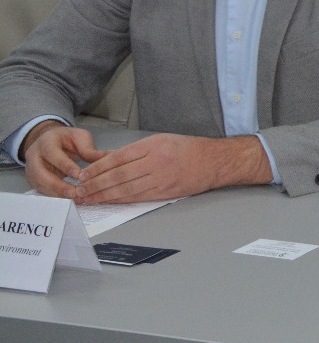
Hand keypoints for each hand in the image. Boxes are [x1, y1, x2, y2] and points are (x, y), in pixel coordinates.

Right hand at [23, 124, 106, 199]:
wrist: (51, 141)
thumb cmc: (66, 139)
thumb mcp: (79, 137)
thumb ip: (89, 148)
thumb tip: (106, 158)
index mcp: (46, 142)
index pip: (52, 154)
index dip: (65, 166)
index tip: (79, 175)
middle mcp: (34, 156)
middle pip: (41, 173)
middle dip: (58, 185)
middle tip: (75, 193)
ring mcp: (32, 170)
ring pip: (40, 185)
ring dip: (57, 194)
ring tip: (75, 198)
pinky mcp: (35, 181)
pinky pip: (43, 191)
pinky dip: (56, 196)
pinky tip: (69, 200)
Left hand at [72, 133, 271, 203]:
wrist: (215, 161)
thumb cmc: (189, 149)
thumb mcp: (161, 140)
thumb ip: (135, 151)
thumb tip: (109, 160)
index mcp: (153, 145)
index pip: (118, 158)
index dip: (98, 168)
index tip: (84, 175)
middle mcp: (156, 162)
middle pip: (118, 175)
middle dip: (96, 184)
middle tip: (80, 191)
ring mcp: (161, 178)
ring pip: (126, 189)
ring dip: (104, 195)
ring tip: (89, 199)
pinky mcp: (165, 192)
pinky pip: (138, 197)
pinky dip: (121, 200)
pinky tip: (109, 201)